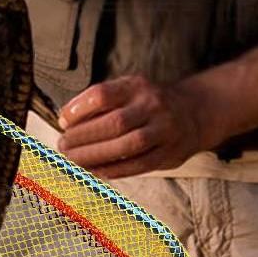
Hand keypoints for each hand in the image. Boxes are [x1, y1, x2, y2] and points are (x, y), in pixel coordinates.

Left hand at [56, 74, 220, 176]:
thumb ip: (101, 101)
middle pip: (114, 122)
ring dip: (95, 155)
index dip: (79, 109)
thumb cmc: (148, 103)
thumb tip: (66, 120)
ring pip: (127, 146)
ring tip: (73, 159)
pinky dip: (113, 170)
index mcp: (137, 86)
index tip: (63, 121)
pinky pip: (138, 165)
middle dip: (84, 137)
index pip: (103, 94)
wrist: (194, 113)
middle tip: (63, 145)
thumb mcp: (129, 90)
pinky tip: (94, 170)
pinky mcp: (168, 153)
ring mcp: (164, 130)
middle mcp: (153, 105)